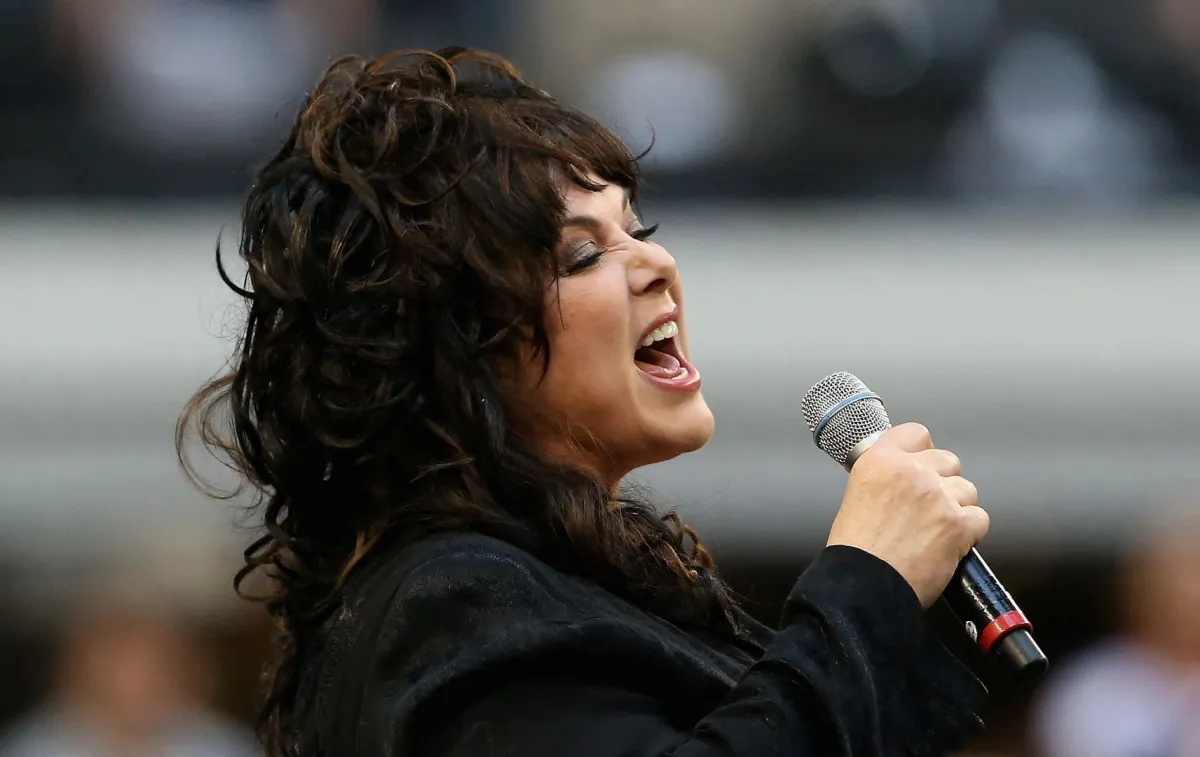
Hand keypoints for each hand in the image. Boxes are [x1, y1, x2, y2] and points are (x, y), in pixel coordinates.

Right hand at [826, 422, 988, 607]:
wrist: (865, 585)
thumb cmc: (856, 549)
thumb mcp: (857, 495)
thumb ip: (884, 477)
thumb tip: (903, 478)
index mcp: (881, 461)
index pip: (917, 434)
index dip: (922, 451)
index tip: (921, 463)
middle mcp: (911, 473)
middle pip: (948, 460)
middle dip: (943, 481)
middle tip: (928, 505)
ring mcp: (938, 497)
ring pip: (967, 489)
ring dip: (957, 507)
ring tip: (936, 529)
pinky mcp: (958, 524)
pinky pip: (979, 518)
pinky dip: (969, 532)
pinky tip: (949, 543)